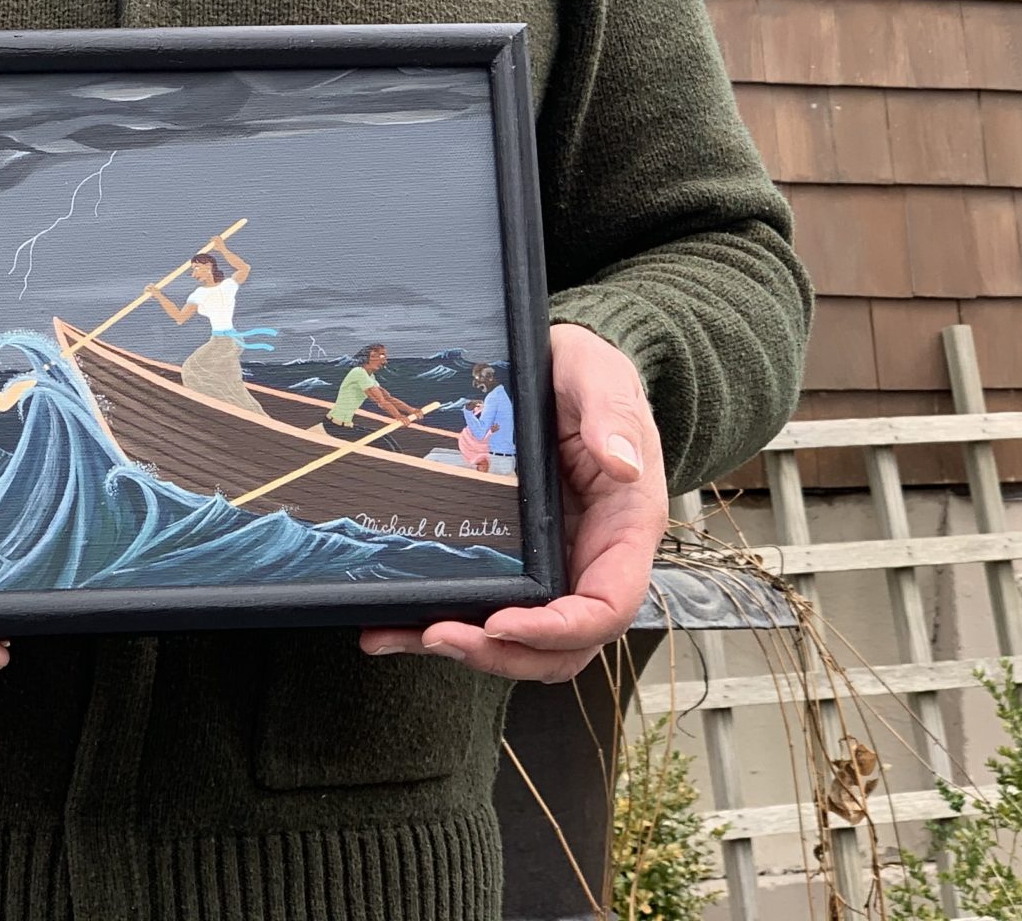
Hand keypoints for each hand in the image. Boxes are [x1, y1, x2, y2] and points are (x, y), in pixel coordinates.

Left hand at [359, 323, 663, 681]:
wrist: (558, 368)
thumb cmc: (588, 374)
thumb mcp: (601, 376)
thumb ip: (613, 416)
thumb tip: (622, 465)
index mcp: (626, 527)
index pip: (607, 607)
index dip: (558, 630)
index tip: (503, 624)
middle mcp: (594, 558)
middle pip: (562, 645)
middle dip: (502, 653)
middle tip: (438, 635)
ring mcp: (557, 563)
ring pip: (524, 641)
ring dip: (467, 650)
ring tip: (402, 635)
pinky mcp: (520, 560)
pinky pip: (491, 607)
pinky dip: (445, 623)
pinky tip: (394, 624)